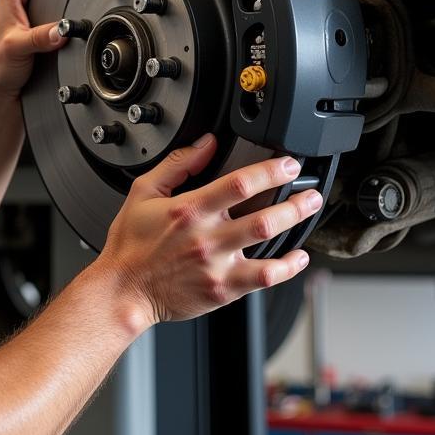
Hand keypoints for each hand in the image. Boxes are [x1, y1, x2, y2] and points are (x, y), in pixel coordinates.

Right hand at [99, 134, 318, 326]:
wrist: (125, 289)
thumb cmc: (131, 245)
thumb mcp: (143, 193)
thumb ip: (177, 165)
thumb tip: (207, 145)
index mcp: (188, 209)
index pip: (239, 184)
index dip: (270, 171)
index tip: (287, 164)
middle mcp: (206, 237)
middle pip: (262, 215)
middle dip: (294, 200)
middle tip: (309, 190)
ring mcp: (217, 265)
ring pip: (267, 243)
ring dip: (294, 224)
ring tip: (308, 210)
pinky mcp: (223, 289)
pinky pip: (264, 278)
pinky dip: (288, 267)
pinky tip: (298, 258)